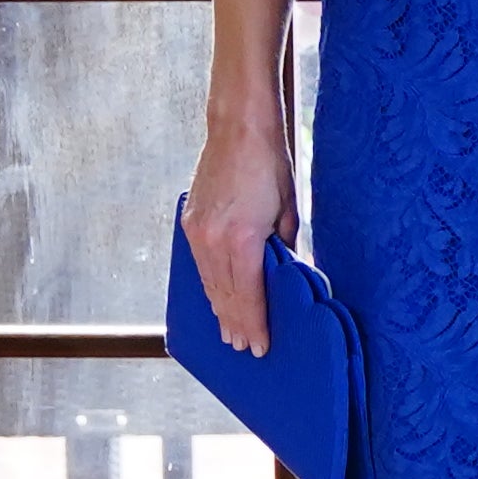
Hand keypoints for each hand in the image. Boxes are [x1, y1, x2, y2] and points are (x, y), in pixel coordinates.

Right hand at [179, 113, 296, 358]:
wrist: (237, 129)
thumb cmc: (271, 165)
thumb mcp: (288, 209)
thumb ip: (284, 246)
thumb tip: (285, 273)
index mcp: (242, 239)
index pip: (249, 294)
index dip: (255, 323)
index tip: (260, 346)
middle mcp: (213, 240)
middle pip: (226, 294)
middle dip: (236, 324)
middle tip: (245, 349)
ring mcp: (197, 232)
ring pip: (209, 283)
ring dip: (220, 309)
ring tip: (230, 332)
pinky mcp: (190, 223)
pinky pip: (199, 266)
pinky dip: (209, 286)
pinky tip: (216, 299)